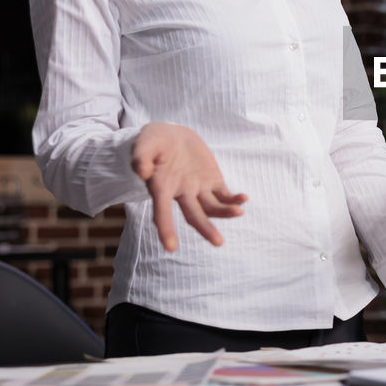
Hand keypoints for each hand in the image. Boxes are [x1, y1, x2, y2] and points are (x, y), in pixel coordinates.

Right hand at [131, 122, 247, 251]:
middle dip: (205, 228)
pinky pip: (224, 195)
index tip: (170, 248)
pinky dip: (234, 199)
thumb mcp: (143, 145)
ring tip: (238, 212)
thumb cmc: (153, 143)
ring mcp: (198, 189)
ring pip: (212, 207)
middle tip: (218, 242)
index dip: (166, 229)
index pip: (162, 212)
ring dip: (225, 212)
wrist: (171, 137)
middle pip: (193, 215)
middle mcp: (180, 193)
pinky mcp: (212, 181)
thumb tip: (142, 172)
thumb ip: (142, 158)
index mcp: (161, 188)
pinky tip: (243, 199)